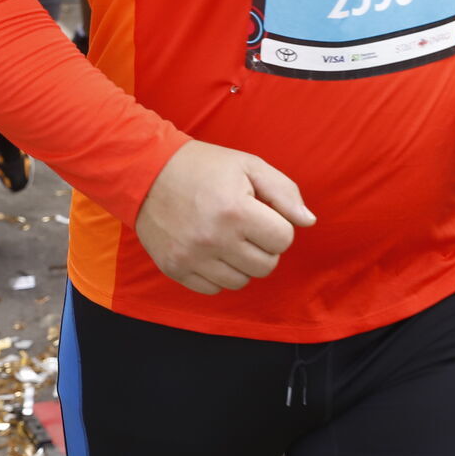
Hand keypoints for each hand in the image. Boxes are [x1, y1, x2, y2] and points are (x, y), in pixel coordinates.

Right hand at [135, 141, 315, 294]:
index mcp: (236, 211)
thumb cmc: (205, 167)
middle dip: (265, 247)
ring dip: (242, 263)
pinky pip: (213, 290)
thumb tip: (308, 222)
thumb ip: (284, 192)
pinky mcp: (174, 269)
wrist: (146, 172)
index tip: (264, 214)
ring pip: (241, 282)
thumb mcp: (250, 166)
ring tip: (229, 238)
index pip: (284, 240)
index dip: (280, 226)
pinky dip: (218, 274)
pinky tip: (211, 251)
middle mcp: (214, 239)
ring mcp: (191, 257)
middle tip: (249, 227)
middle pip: (266, 266)